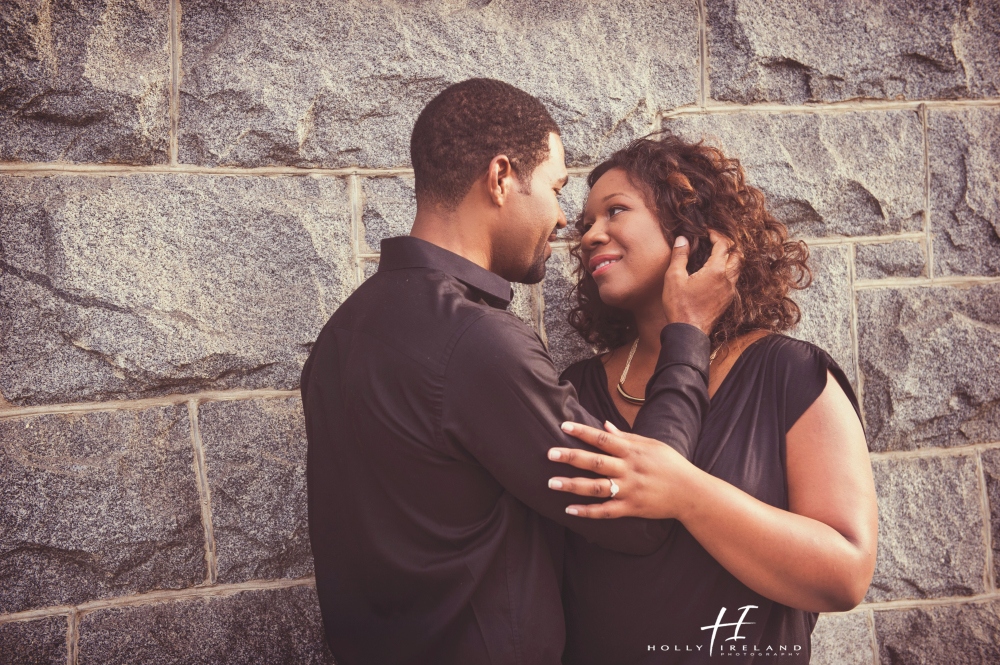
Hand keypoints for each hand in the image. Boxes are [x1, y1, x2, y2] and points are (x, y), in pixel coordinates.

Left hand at [547, 420, 698, 519]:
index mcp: (632, 451)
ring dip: (573, 485)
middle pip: (595, 462)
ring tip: (552, 483)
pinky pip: (605, 511)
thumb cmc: (671, 464)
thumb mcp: (651, 445)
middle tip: (549, 454)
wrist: (691, 493)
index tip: (563, 426)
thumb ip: (625, 437)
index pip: (602, 439)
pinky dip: (587, 511)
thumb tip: (604, 425)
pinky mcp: (631, 508)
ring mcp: (629, 490)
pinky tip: (570, 509)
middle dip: (570, 457)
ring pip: (596, 487)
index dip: (582, 432)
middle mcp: (628, 469)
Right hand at [663, 230, 740, 335]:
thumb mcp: (673, 278)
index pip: (723, 245)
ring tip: (717, 254)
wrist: (689, 332)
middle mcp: (727, 279)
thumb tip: (683, 239)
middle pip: (737, 255)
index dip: (716, 235)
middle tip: (716, 241)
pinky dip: (728, 270)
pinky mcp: (727, 300)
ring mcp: (729, 290)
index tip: (707, 231)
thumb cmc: (679, 305)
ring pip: (738, 268)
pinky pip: (733, 280)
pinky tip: (716, 273)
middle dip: (728, 244)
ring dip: (731, 257)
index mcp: (716, 270)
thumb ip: (679, 256)